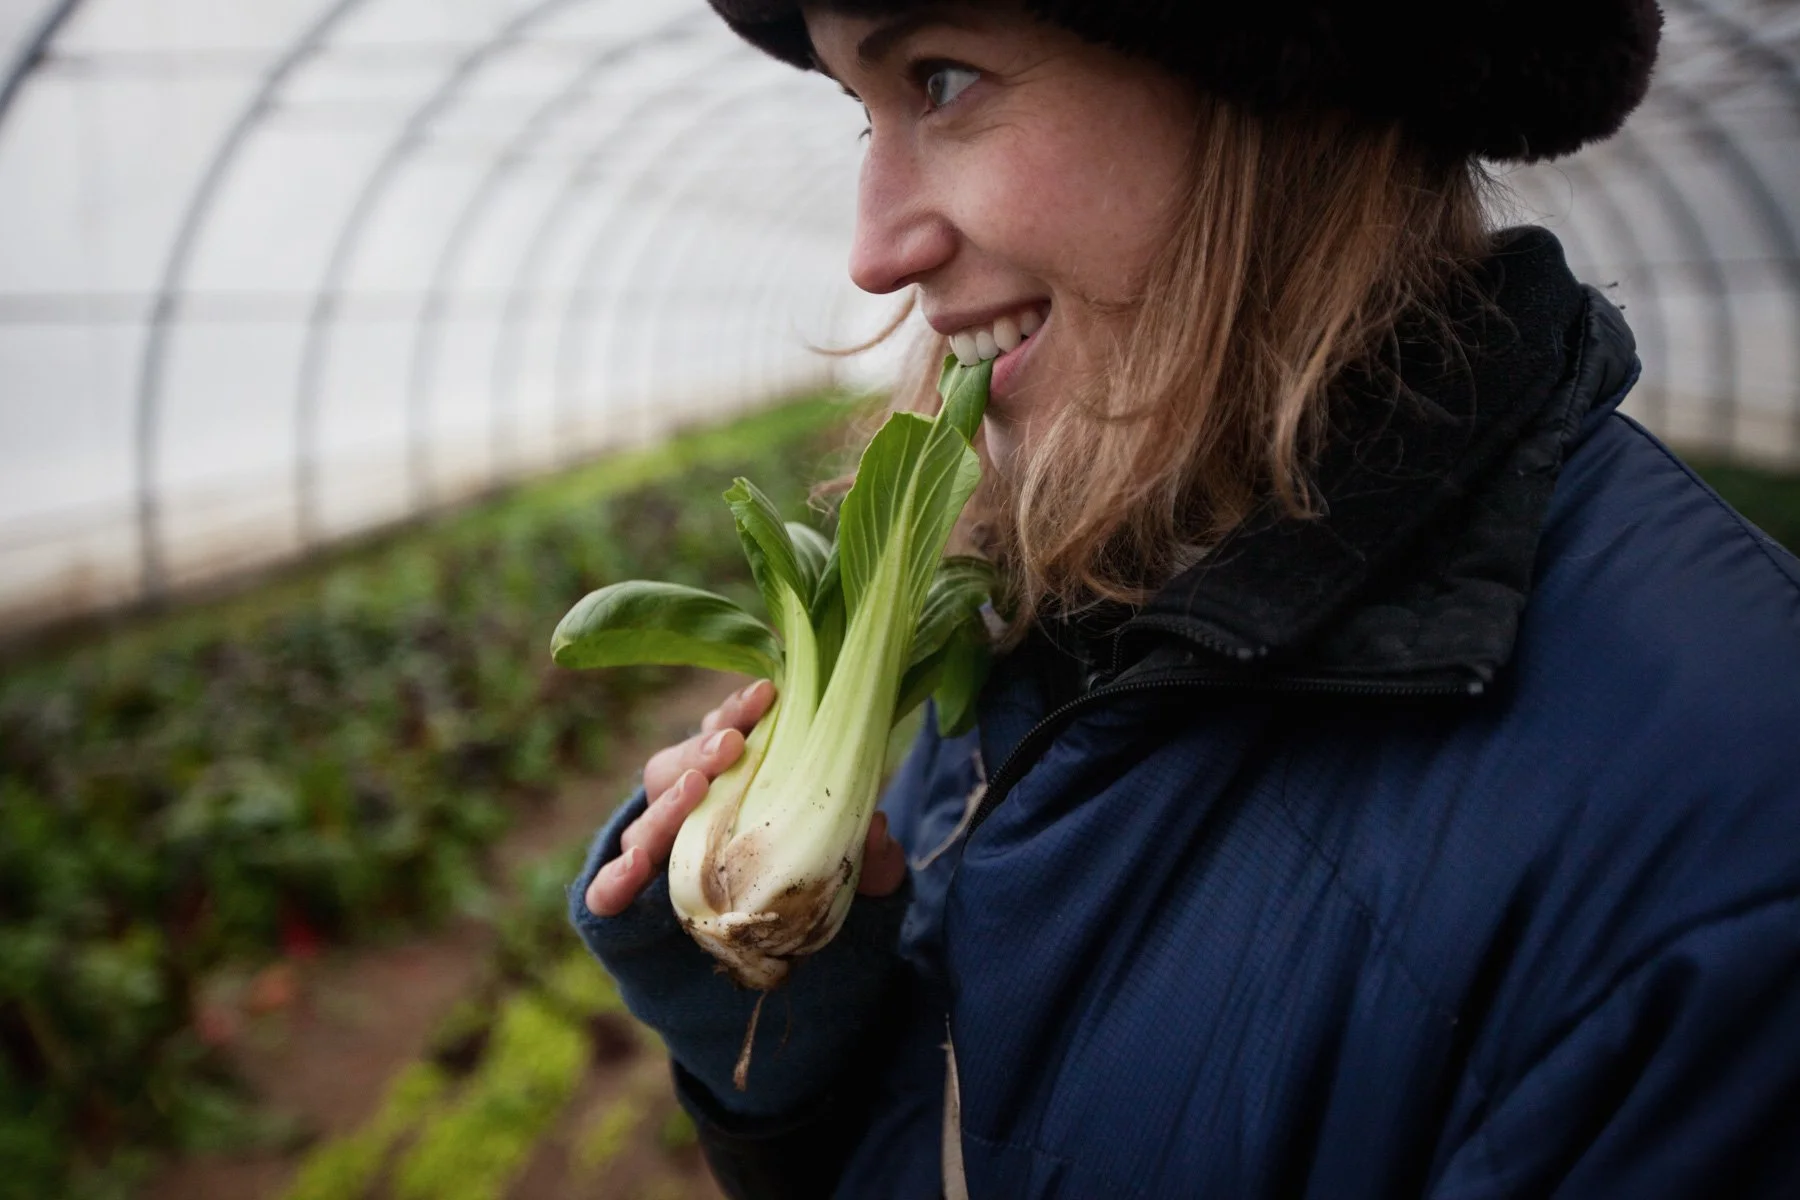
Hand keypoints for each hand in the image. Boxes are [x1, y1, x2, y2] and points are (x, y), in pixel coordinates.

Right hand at [584, 679, 908, 916]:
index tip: (766, 695)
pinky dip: (611, 881)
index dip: (738, 714)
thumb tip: (879, 830)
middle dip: (700, 750)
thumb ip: (870, 863)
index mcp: (729, 792)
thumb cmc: (806, 909)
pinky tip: (631, 871)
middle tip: (731, 744)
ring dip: (666, 804)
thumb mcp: (855, 887)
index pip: (723, 739)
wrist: (767, 978)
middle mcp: (682, 820)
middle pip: (674, 770)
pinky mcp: (628, 913)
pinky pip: (605, 895)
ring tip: (695, 791)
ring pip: (642, 821)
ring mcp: (651, 864)